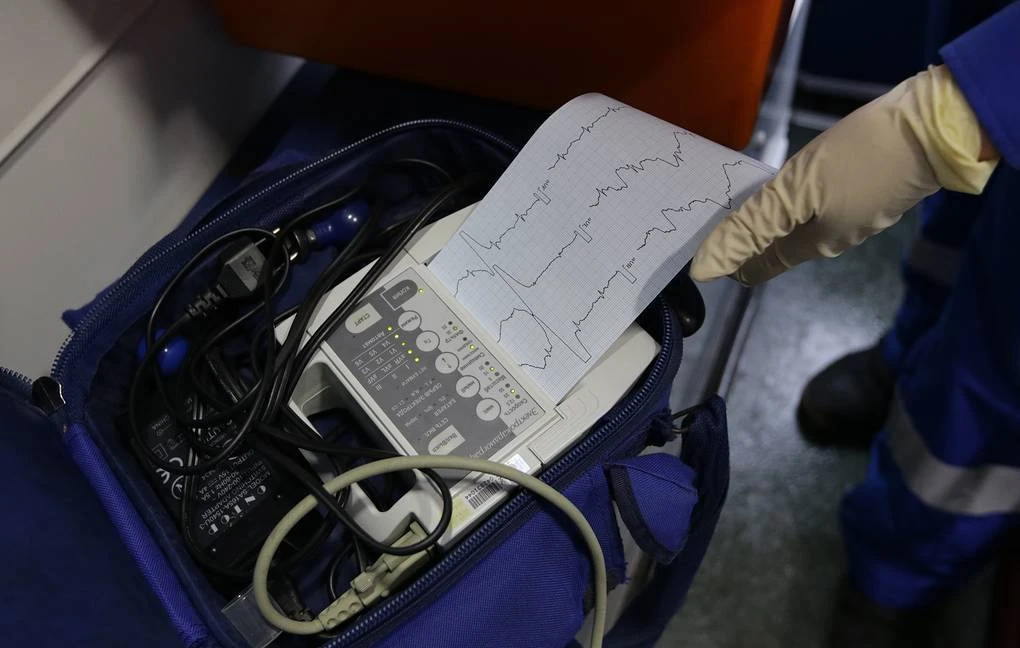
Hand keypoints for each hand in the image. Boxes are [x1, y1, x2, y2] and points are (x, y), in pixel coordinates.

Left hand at [690, 65, 999, 284]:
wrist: (937, 127)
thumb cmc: (862, 159)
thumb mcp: (797, 191)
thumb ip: (751, 228)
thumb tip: (706, 269)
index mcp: (814, 244)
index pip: (761, 264)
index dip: (731, 261)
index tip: (703, 256)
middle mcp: (835, 237)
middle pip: (781, 245)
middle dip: (749, 240)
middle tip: (716, 225)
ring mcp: (856, 214)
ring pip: (802, 225)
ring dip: (772, 218)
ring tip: (745, 204)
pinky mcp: (870, 190)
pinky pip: (822, 203)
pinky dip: (797, 198)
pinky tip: (793, 182)